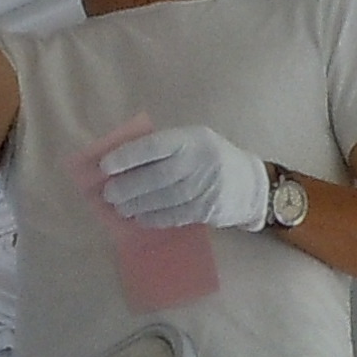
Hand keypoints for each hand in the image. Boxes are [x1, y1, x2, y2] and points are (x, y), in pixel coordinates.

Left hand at [97, 122, 272, 231]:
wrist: (251, 184)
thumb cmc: (212, 159)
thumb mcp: (193, 143)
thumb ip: (164, 149)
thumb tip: (120, 162)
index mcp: (193, 139)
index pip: (155, 146)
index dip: (128, 156)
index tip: (105, 166)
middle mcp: (201, 162)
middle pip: (158, 176)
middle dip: (129, 186)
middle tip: (108, 193)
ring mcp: (207, 187)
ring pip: (165, 199)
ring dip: (138, 205)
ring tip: (120, 207)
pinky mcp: (209, 210)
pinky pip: (176, 216)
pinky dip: (154, 218)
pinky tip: (140, 218)